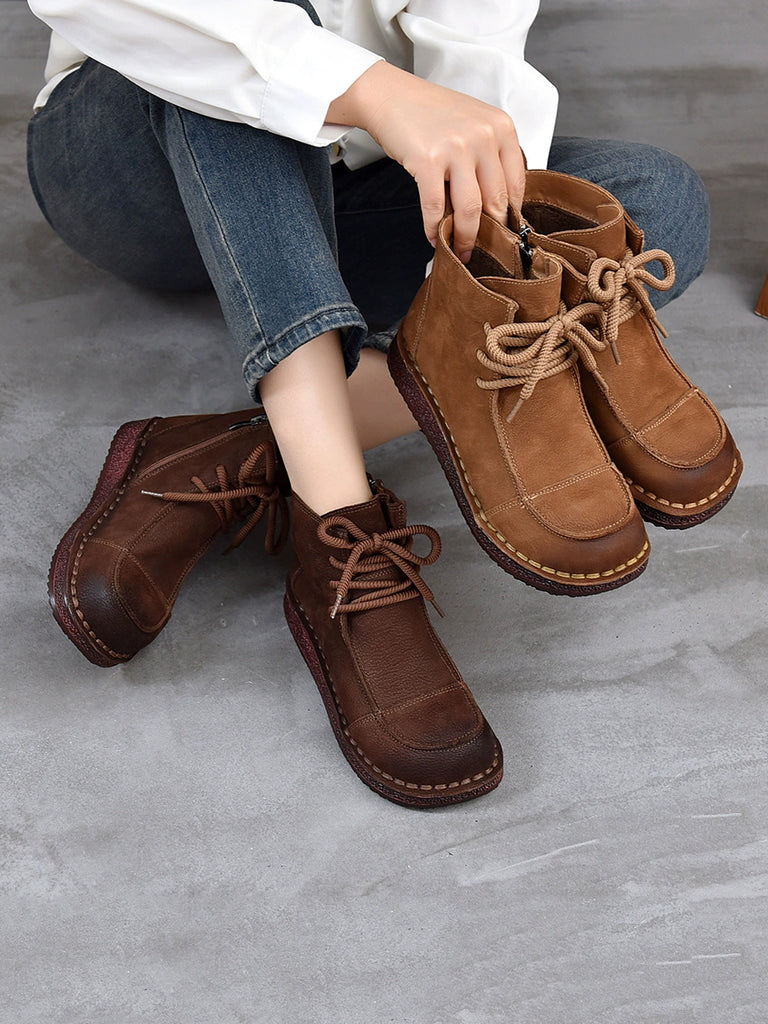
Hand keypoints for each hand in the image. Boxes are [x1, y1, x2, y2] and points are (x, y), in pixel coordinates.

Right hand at [327, 62, 524, 261]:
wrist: (391, 96)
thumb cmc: (432, 114)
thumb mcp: (474, 126)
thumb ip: (490, 159)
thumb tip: (496, 209)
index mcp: (501, 128)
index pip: (516, 183)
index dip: (510, 215)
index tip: (503, 233)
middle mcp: (483, 136)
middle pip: (495, 201)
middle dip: (490, 234)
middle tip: (484, 251)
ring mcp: (456, 148)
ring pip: (470, 210)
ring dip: (465, 239)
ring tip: (461, 252)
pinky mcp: (428, 160)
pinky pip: (435, 207)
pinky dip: (434, 228)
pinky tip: (434, 237)